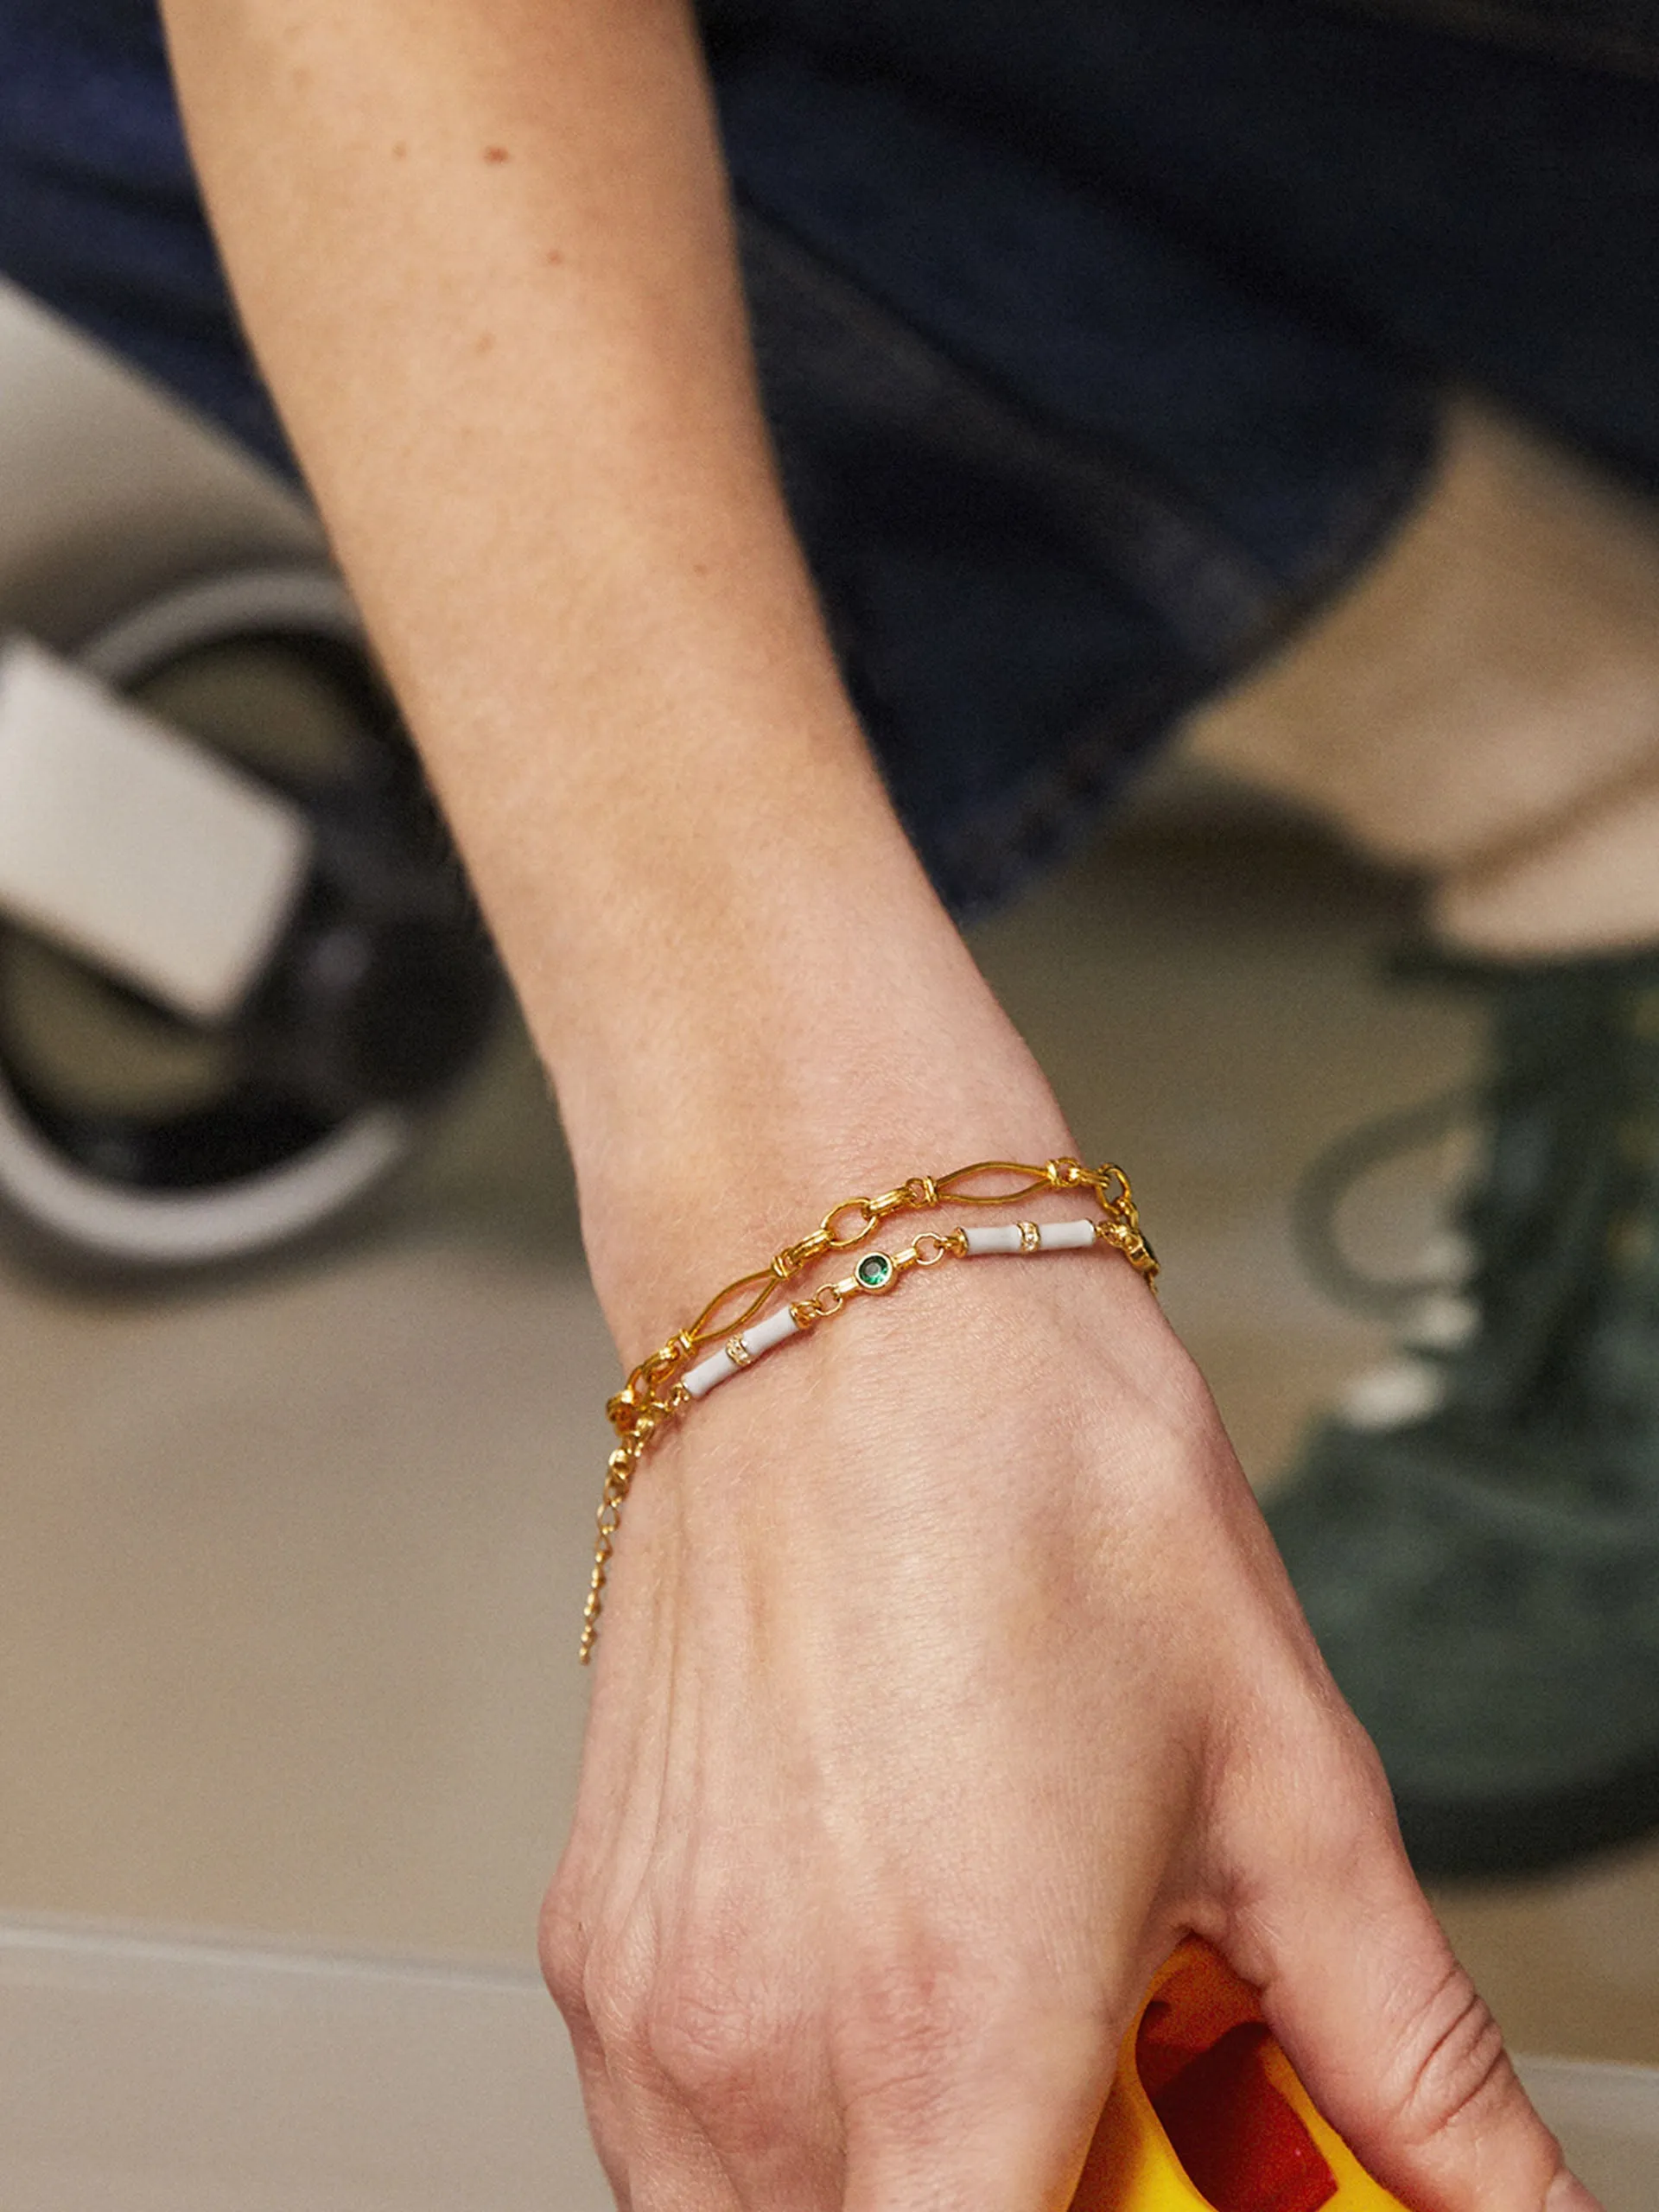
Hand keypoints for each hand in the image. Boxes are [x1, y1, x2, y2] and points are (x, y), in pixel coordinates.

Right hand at [543, 1192, 1587, 2210]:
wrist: (856, 1313)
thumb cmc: (1042, 1489)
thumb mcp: (1284, 1784)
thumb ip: (1409, 2060)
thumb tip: (1507, 2195)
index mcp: (949, 2038)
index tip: (1155, 2188)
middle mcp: (759, 2048)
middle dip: (1022, 2201)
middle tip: (1118, 2098)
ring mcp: (648, 2002)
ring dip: (903, 2177)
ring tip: (1006, 2021)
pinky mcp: (592, 1939)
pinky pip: (678, 2135)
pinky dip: (800, 2118)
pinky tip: (895, 1966)